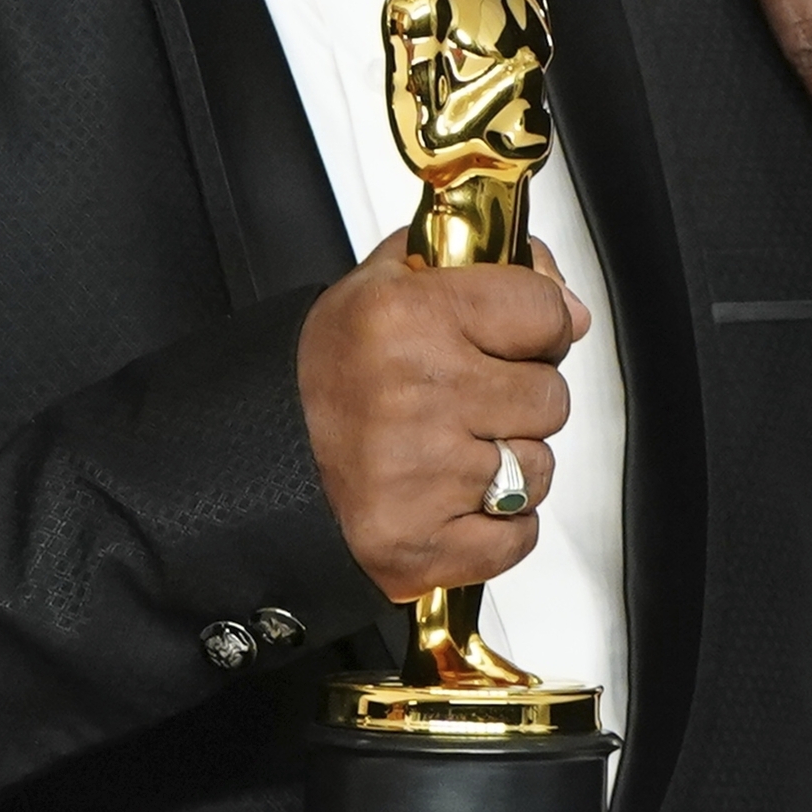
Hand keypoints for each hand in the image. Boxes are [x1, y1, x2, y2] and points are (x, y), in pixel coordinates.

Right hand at [297, 235, 592, 602]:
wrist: (251, 460)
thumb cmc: (320, 377)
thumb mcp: (378, 284)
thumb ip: (470, 265)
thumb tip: (559, 291)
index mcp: (405, 318)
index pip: (544, 312)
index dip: (538, 325)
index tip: (518, 334)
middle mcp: (418, 394)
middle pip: (550, 395)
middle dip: (518, 398)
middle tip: (465, 398)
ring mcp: (426, 477)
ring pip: (539, 468)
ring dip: (508, 463)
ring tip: (449, 450)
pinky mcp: (426, 545)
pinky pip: (520, 533)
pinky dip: (496, 524)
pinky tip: (451, 498)